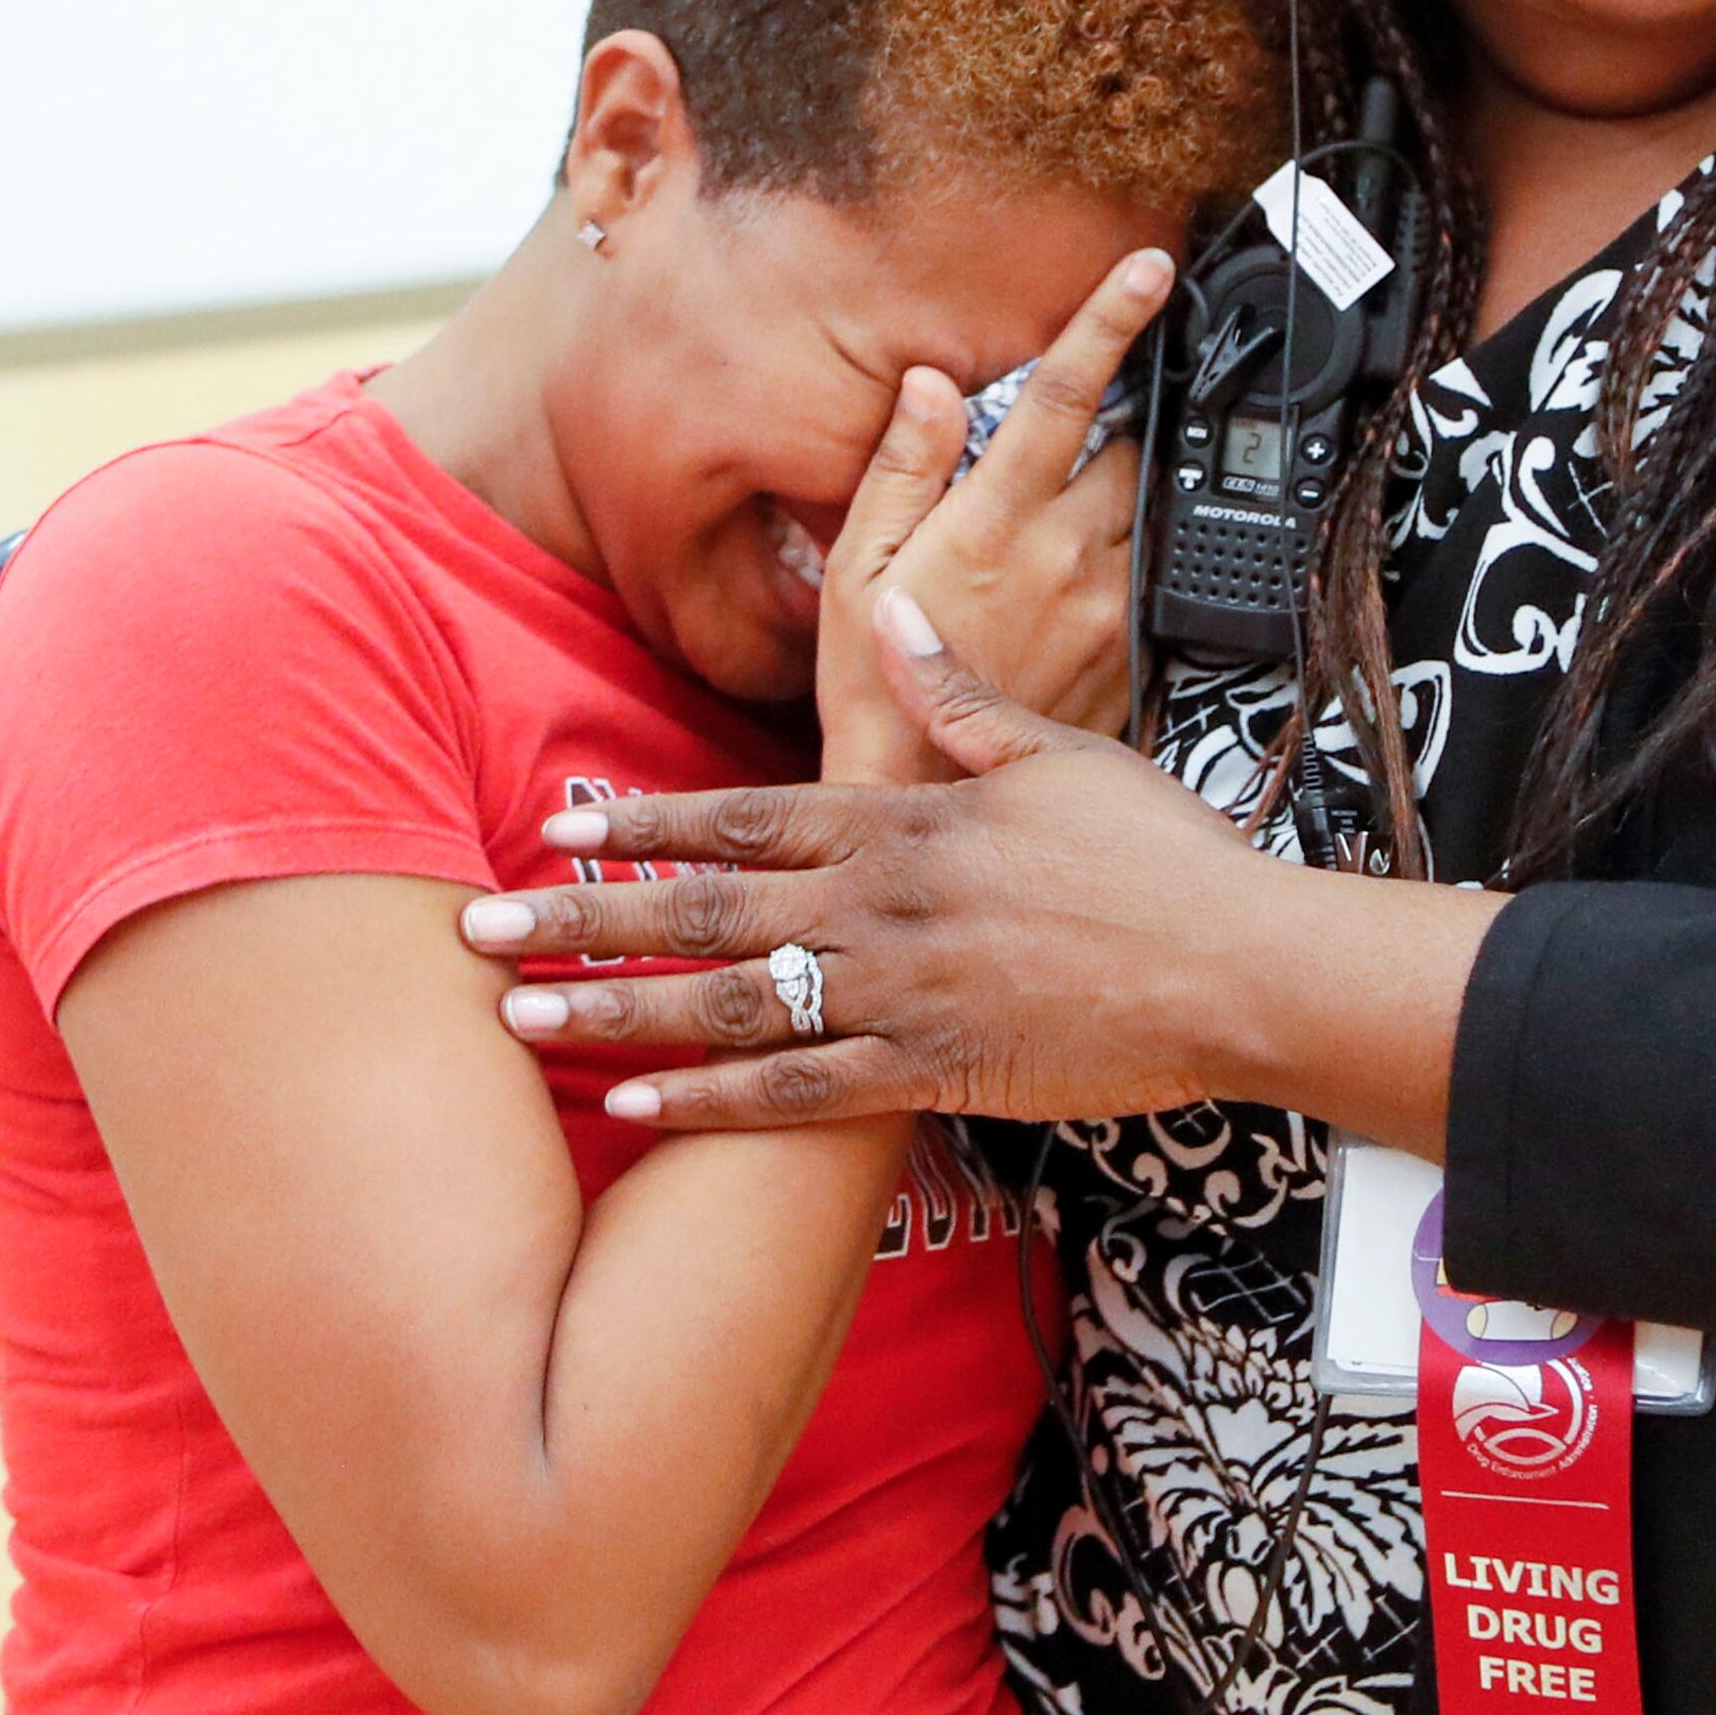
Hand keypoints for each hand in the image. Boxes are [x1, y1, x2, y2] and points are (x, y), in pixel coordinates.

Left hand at [459, 594, 1500, 1146]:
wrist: (1240, 970)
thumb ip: (956, 692)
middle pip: (700, 911)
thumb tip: (890, 605)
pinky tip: (633, 1109)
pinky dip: (709, 1104)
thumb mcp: (1060, 752)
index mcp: (906, 820)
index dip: (641, 821)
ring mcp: (899, 997)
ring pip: (726, 1006)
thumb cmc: (1161, 857)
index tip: (556, 822)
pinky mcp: (931, 1075)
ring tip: (518, 1022)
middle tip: (475, 930)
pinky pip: (796, 1096)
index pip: (742, 814)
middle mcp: (881, 907)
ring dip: (614, 1014)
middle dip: (580, 920)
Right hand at [810, 250, 1168, 785]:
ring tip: (1067, 532)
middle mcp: (1069, 553)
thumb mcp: (854, 567)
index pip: (1066, 393)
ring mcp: (1109, 605)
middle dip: (1119, 429)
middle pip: (1132, 448)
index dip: (1111, 320)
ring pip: (1148, 515)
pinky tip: (1077, 592)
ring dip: (1123, 501)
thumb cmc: (875, 686)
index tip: (1150, 269)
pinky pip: (1149, 583)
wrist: (922, 797)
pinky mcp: (1131, 654)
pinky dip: (1126, 566)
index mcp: (997, 517)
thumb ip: (903, 467)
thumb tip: (933, 384)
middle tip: (1080, 443)